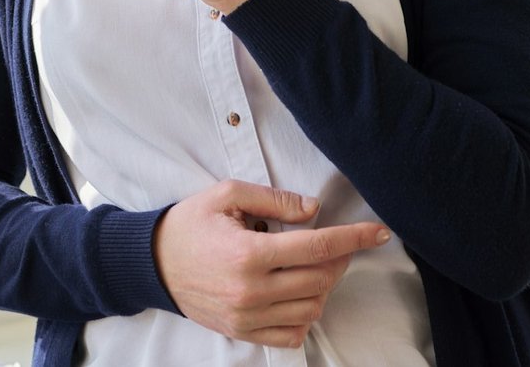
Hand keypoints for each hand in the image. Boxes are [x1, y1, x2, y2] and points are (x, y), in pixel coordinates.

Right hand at [154, 180, 390, 348]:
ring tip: (311, 264)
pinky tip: (297, 293)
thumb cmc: (189, 224)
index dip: (353, 238)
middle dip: (340, 258)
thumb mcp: (226, 195)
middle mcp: (252, 291)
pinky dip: (305, 314)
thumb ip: (273, 200)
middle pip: (321, 279)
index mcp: (249, 254)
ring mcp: (248, 316)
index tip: (378, 232)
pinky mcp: (243, 332)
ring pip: (311, 307)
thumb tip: (313, 210)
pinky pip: (292, 334)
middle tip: (336, 242)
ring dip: (323, 285)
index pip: (317, 247)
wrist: (152, 263)